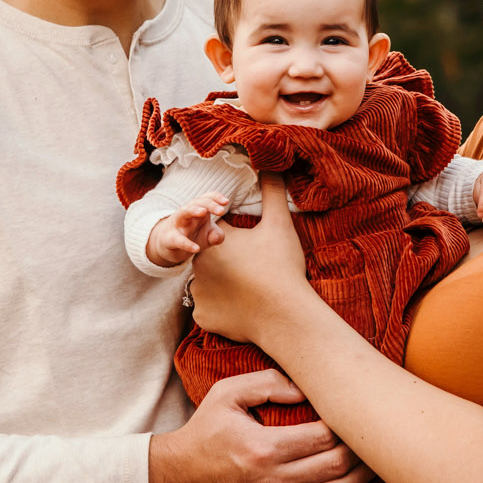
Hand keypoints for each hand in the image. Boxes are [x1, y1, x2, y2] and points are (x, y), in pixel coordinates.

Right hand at [146, 193, 229, 267]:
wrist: (167, 246)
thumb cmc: (191, 236)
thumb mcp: (208, 237)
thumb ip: (217, 236)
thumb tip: (216, 236)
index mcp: (198, 210)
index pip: (206, 198)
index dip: (216, 197)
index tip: (226, 202)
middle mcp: (187, 214)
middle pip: (196, 202)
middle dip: (209, 204)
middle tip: (221, 211)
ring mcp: (177, 225)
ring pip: (183, 212)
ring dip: (193, 210)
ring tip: (203, 212)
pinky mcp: (170, 239)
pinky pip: (177, 239)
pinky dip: (186, 244)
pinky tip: (196, 249)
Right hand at [148, 369, 379, 482]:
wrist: (178, 481)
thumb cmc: (205, 432)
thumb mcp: (226, 394)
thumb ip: (267, 383)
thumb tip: (307, 387)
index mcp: (264, 448)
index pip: (323, 436)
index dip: (347, 425)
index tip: (357, 412)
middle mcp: (274, 481)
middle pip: (336, 466)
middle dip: (363, 451)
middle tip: (379, 435)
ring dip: (365, 479)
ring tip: (384, 463)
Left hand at [188, 175, 310, 346]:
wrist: (284, 315)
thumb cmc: (281, 266)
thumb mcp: (279, 224)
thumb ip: (273, 191)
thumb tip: (272, 166)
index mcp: (213, 238)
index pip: (217, 229)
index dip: (236, 236)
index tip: (253, 246)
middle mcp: (198, 264)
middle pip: (212, 256)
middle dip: (229, 260)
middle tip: (255, 268)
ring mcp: (198, 293)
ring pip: (209, 283)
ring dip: (223, 284)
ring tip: (249, 288)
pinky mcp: (202, 316)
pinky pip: (210, 308)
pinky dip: (222, 308)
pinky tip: (241, 307)